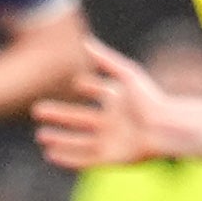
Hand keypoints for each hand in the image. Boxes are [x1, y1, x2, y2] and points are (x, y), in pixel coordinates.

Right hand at [35, 41, 171, 171]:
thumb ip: (106, 59)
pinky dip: (67, 158)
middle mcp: (111, 122)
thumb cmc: (149, 100)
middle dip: (59, 115)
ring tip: (40, 136)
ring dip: (60, 139)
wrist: (164, 129)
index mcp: (117, 102)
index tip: (74, 83)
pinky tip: (50, 155)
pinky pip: (84, 160)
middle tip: (37, 110)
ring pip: (79, 141)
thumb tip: (85, 41)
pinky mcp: (110, 159)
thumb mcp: (127, 74)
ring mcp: (110, 141)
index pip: (99, 92)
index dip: (88, 87)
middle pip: (80, 119)